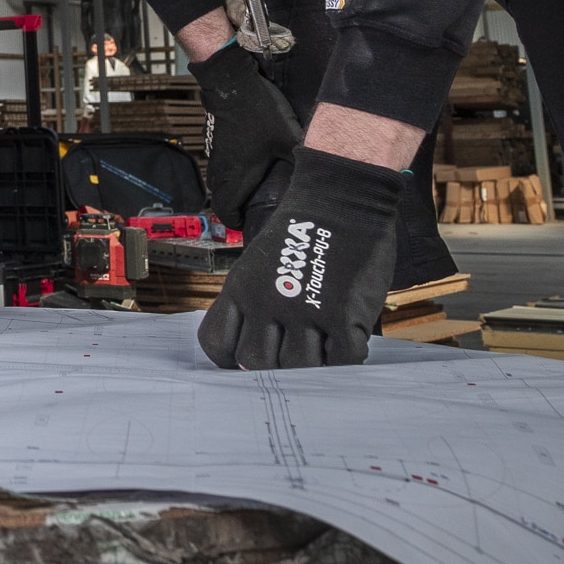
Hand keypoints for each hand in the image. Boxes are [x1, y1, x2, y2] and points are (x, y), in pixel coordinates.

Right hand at [192, 42, 302, 230]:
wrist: (232, 84)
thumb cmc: (258, 113)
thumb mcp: (287, 138)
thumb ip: (301, 159)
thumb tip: (317, 175)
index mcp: (237, 177)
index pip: (227, 213)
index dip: (238, 223)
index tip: (250, 222)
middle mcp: (222, 171)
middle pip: (222, 201)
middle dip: (237, 208)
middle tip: (255, 208)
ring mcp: (216, 156)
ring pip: (220, 184)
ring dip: (233, 191)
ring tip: (253, 190)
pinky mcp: (216, 143)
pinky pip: (221, 169)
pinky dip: (231, 175)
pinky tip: (249, 165)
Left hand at [198, 146, 403, 369]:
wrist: (341, 196)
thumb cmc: (303, 229)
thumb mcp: (258, 263)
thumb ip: (251, 303)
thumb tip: (251, 352)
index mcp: (240, 289)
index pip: (216, 343)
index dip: (230, 360)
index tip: (246, 361)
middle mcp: (266, 303)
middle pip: (254, 363)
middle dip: (271, 367)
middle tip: (291, 355)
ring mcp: (304, 311)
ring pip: (296, 367)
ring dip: (311, 365)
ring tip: (323, 346)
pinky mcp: (343, 316)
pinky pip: (341, 360)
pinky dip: (345, 357)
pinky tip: (347, 339)